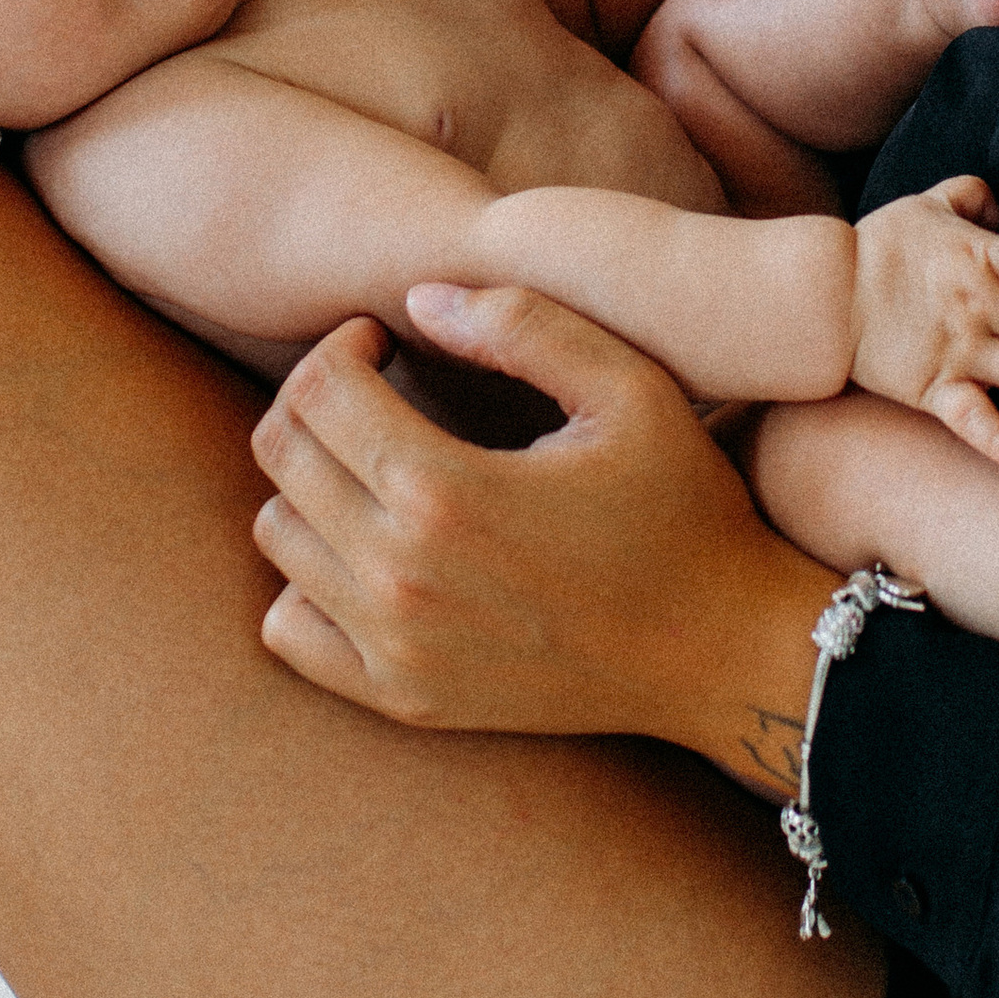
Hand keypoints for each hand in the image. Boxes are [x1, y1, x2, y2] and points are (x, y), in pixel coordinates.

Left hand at [249, 286, 829, 787]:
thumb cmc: (684, 510)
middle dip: (316, 399)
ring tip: (377, 464)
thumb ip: (522, 324)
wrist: (721, 652)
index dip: (340, 343)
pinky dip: (306, 580)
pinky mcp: (403, 697)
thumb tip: (418, 299)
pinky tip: (368, 549)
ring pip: (277, 534)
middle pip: (282, 455)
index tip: (380, 338)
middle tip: (372, 388)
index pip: (319, 391)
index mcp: (446, 491)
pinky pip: (289, 628)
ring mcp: (395, 648)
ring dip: (311, 483)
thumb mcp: (630, 389)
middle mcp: (401, 576)